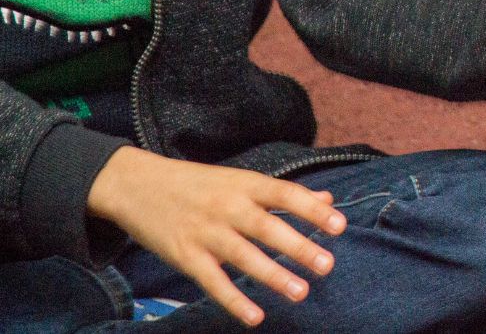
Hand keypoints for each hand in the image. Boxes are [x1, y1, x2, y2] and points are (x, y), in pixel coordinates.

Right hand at [86, 147, 344, 326]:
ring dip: (273, 275)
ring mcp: (205, 232)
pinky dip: (233, 300)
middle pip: (267, 227)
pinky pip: (212, 281)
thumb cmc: (198, 184)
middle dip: (298, 246)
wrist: (136, 185)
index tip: (340, 225)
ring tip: (300, 292)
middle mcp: (228, 207)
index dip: (313, 210)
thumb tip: (328, 199)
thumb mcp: (240, 180)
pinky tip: (255, 316)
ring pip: (243, 256)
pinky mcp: (184, 256)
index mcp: (245, 184)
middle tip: (327, 265)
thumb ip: (283, 193)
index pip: (286, 195)